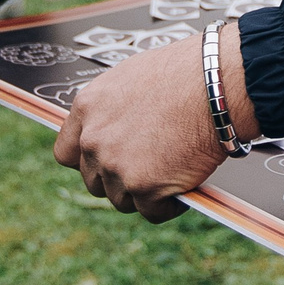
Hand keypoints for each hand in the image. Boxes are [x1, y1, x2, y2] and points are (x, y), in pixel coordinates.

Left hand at [53, 19, 255, 221]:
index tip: (105, 164)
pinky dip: (169, 206)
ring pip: (122, 200)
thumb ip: (114, 110)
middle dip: (119, 180)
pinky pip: (152, 212)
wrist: (217, 84)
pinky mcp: (144, 187)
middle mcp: (93, 139)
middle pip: (93, 182)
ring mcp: (116, 166)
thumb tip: (118, 130)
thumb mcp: (133, 79)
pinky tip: (184, 187)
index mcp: (87, 108)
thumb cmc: (187, 73)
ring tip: (171, 175)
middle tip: (148, 169)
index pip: (66, 153)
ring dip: (144, 194)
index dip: (88, 162)